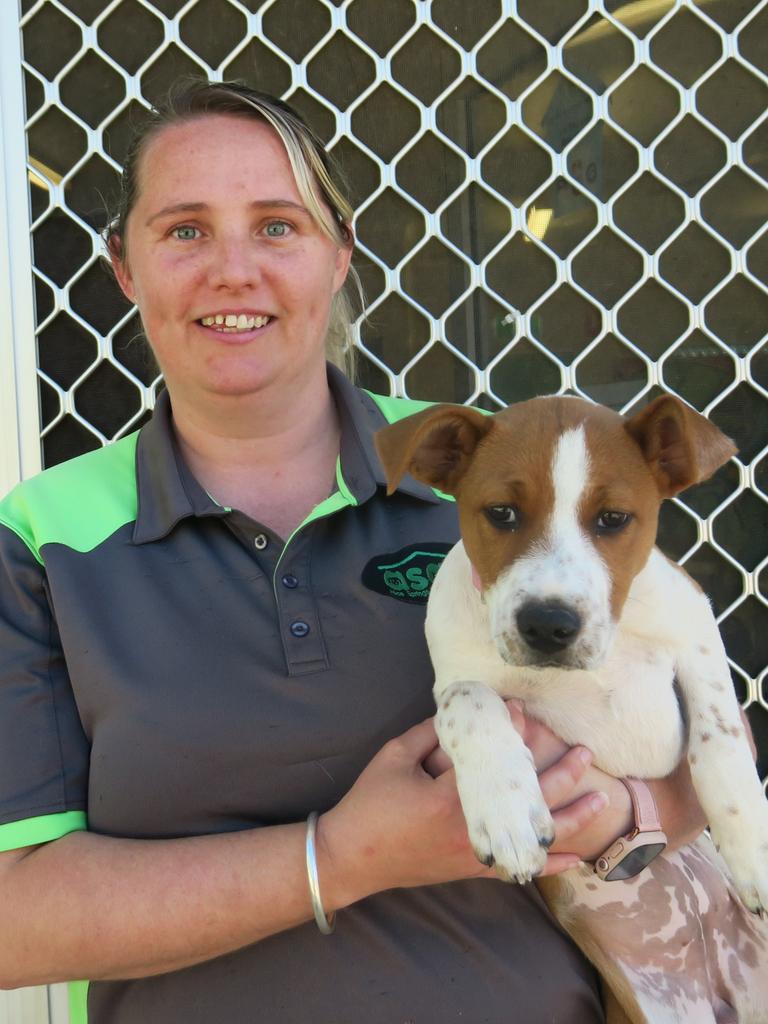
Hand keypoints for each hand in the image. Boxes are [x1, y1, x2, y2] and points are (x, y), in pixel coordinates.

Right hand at [318, 713, 602, 908]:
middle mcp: (473, 827)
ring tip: (600, 799)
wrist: (352, 857)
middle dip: (563, 774)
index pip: (496, 761)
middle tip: (585, 752)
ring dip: (571, 818)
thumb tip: (460, 713)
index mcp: (452, 796)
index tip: (524, 710)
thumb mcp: (395, 756)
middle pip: (530, 800)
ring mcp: (477, 852)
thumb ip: (429, 733)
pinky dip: (549, 864)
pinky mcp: (473, 868)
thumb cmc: (370, 803)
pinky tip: (575, 858)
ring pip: (535, 837)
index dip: (514, 733)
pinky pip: (519, 867)